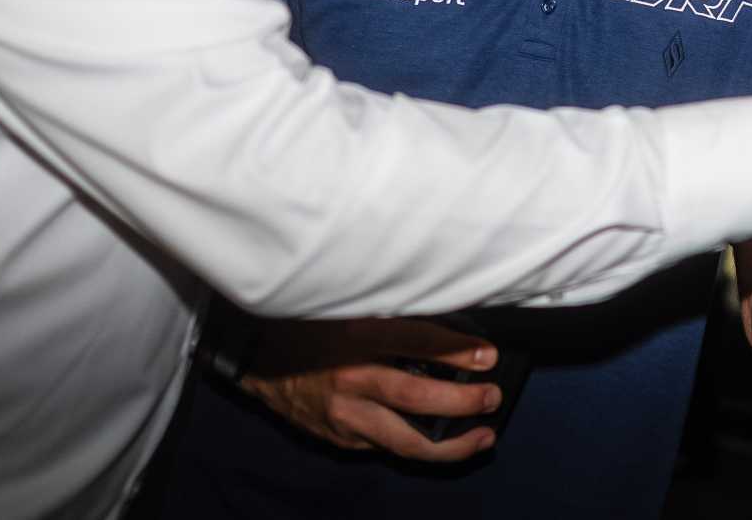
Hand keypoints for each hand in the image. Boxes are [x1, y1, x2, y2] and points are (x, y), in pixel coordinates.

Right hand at [239, 318, 502, 461]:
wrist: (258, 360)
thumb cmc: (311, 325)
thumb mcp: (350, 305)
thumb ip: (393, 315)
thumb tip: (450, 322)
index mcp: (355, 334)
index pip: (417, 342)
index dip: (458, 351)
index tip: (489, 356)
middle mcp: (351, 377)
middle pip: (415, 395)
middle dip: (462, 401)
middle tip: (493, 397)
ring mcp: (344, 414)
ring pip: (404, 439)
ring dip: (450, 444)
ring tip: (483, 436)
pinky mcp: (340, 438)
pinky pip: (386, 447)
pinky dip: (419, 447)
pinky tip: (446, 444)